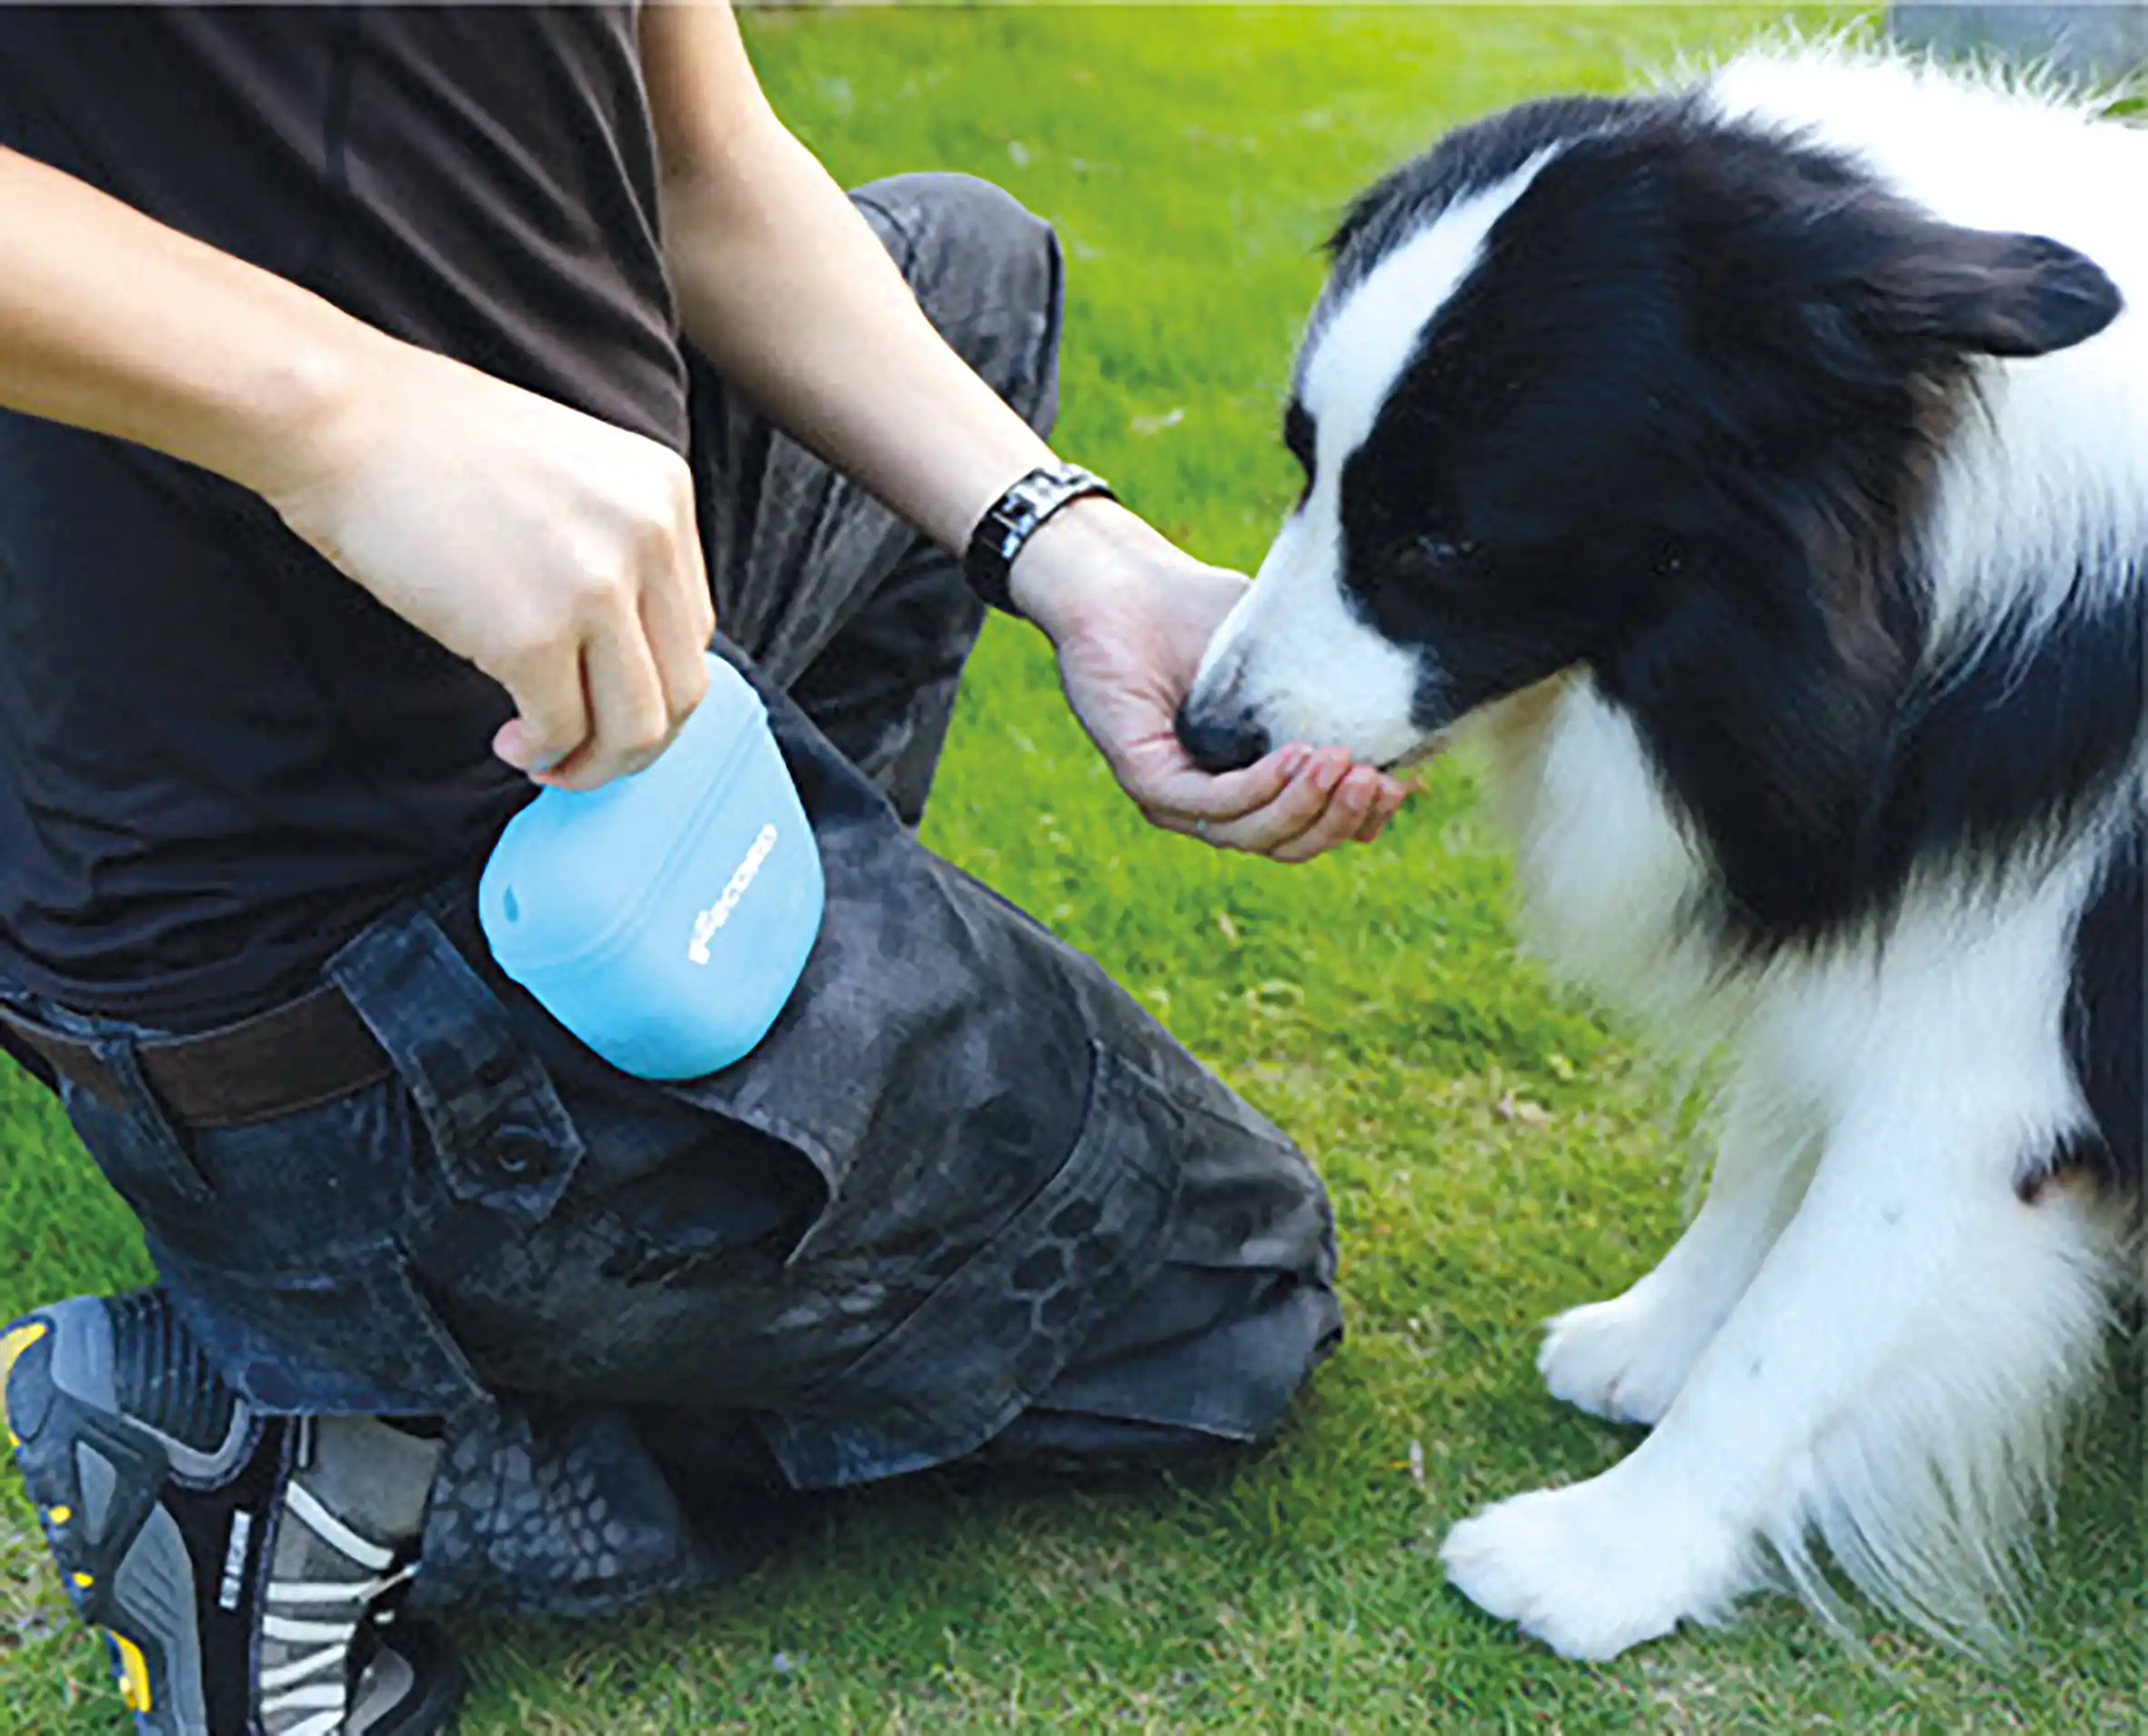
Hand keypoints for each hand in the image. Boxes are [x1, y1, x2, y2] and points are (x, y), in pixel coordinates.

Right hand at [260, 332, 714, 789]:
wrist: (339, 417)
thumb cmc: (428, 446)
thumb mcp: (570, 475)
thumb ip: (615, 548)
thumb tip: (622, 655)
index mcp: (664, 493)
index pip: (695, 628)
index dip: (654, 683)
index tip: (608, 702)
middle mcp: (649, 537)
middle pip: (684, 686)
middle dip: (637, 741)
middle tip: (586, 752)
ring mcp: (596, 587)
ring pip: (638, 727)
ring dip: (597, 763)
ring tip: (548, 757)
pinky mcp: (533, 634)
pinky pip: (561, 730)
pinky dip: (540, 752)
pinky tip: (510, 740)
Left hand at [1011, 500, 1410, 861]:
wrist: (1123, 580)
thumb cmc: (1200, 612)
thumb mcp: (1286, 658)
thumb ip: (1331, 700)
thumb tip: (1409, 736)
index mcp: (1248, 781)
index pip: (1311, 827)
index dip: (1358, 819)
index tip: (1400, 786)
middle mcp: (1212, 800)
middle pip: (1287, 844)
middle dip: (1339, 819)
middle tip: (1374, 780)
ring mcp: (1174, 795)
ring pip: (1250, 833)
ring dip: (1304, 805)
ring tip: (1340, 761)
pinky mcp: (1143, 776)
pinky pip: (1207, 803)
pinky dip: (1258, 788)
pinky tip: (1295, 757)